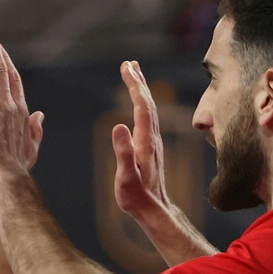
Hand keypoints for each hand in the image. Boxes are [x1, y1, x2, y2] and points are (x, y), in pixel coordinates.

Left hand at [0, 23, 44, 191]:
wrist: (7, 180)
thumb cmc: (18, 169)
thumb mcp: (31, 149)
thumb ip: (35, 130)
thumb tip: (40, 115)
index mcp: (20, 111)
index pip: (12, 79)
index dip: (6, 60)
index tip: (0, 47)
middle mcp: (6, 104)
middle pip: (0, 68)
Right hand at [112, 60, 176, 223]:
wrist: (154, 210)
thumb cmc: (137, 197)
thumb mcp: (126, 177)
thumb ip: (123, 152)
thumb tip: (119, 126)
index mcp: (145, 141)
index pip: (141, 106)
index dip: (134, 85)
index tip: (126, 67)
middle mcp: (152, 138)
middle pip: (147, 103)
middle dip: (138, 81)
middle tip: (129, 63)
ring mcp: (153, 142)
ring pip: (149, 109)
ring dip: (142, 90)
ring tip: (134, 75)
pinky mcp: (150, 147)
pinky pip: (148, 118)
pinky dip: (143, 104)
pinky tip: (139, 103)